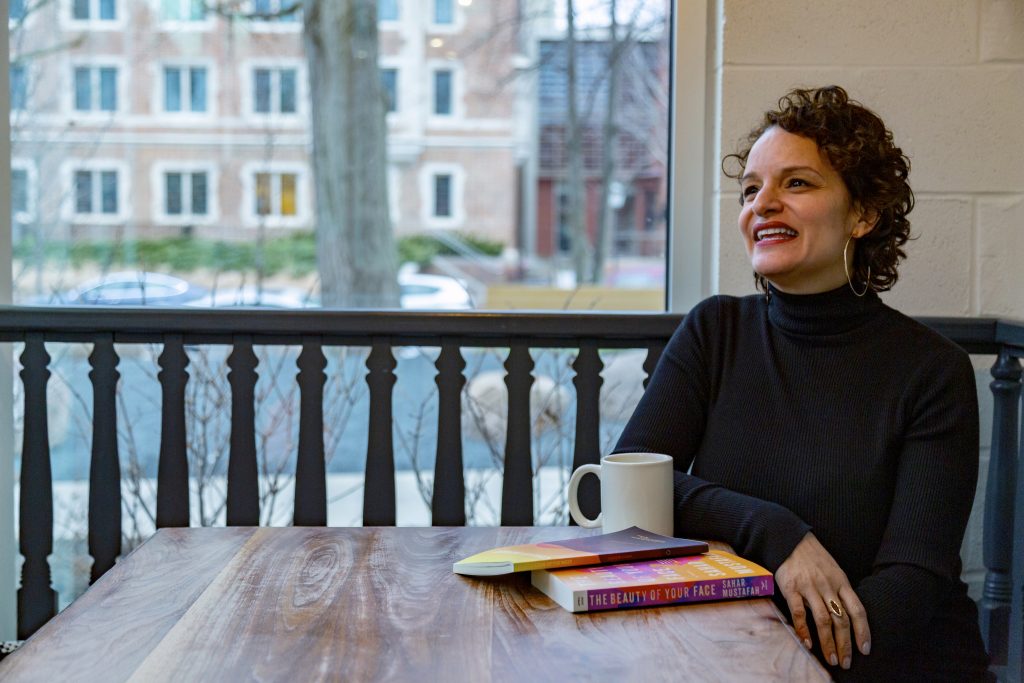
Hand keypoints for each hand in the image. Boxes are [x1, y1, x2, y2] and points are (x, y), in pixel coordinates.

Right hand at [775, 533, 870, 669]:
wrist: (789, 539)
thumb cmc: (813, 558)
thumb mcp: (834, 570)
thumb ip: (840, 592)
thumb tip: (849, 618)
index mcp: (841, 581)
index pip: (857, 610)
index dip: (863, 631)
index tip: (865, 649)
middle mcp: (827, 585)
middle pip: (841, 619)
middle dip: (845, 644)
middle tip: (845, 662)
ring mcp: (809, 587)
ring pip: (823, 619)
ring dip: (828, 642)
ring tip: (831, 658)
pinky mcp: (791, 588)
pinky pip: (799, 612)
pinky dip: (804, 630)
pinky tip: (807, 643)